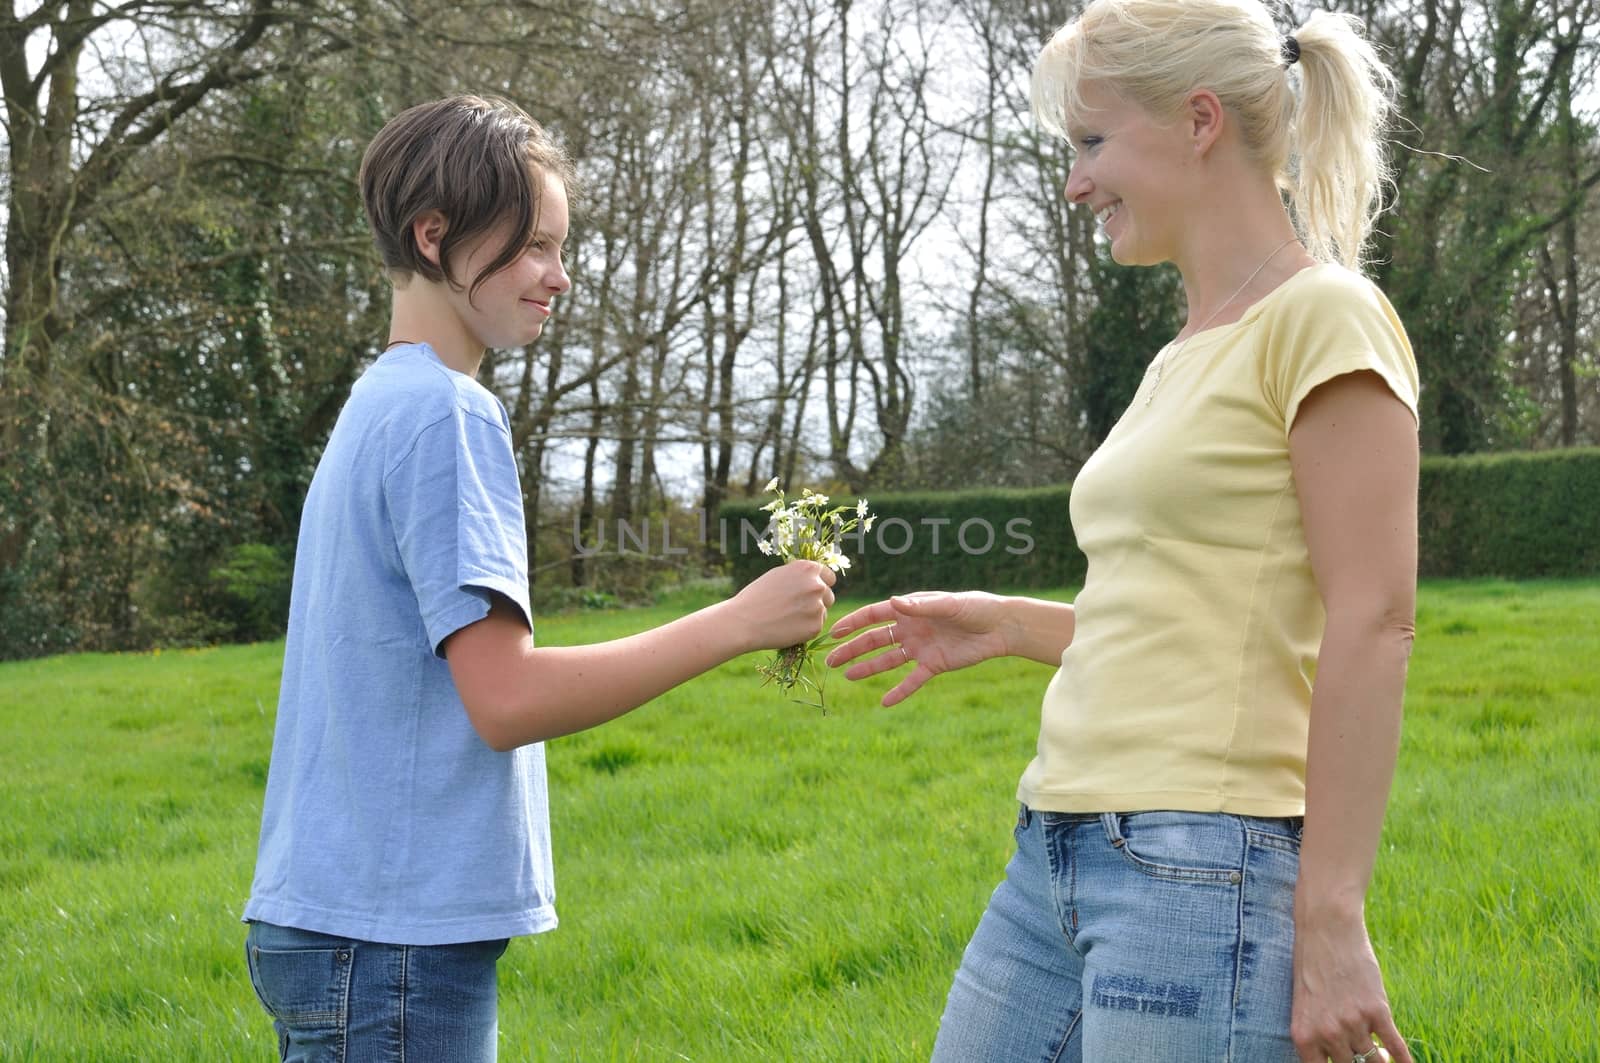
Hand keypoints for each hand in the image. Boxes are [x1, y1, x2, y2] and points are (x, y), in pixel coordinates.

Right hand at [727, 560, 835, 651]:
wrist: (743, 621)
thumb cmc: (757, 597)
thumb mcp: (779, 575)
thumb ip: (800, 576)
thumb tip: (815, 578)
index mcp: (808, 569)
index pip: (829, 577)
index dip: (821, 584)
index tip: (811, 593)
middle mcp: (816, 585)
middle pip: (829, 595)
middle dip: (817, 602)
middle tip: (796, 609)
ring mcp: (818, 606)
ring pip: (823, 612)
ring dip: (811, 616)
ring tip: (788, 618)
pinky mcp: (815, 626)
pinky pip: (816, 627)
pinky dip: (805, 629)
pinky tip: (787, 628)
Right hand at [824, 591, 1010, 705]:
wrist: (1002, 627)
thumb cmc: (976, 607)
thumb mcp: (949, 604)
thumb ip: (921, 606)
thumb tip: (892, 602)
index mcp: (910, 609)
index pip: (874, 615)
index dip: (853, 624)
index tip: (834, 633)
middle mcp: (911, 628)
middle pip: (875, 640)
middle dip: (853, 649)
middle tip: (830, 660)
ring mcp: (921, 648)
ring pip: (888, 660)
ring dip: (868, 668)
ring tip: (848, 677)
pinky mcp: (934, 665)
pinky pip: (913, 680)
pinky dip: (899, 691)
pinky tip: (884, 702)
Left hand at [1291, 907, 1411, 1062]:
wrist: (1326, 930)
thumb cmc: (1311, 965)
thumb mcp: (1303, 1004)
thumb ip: (1317, 1034)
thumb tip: (1339, 1058)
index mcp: (1303, 1035)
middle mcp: (1327, 1034)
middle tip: (1363, 1059)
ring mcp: (1353, 1023)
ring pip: (1374, 1061)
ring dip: (1379, 1061)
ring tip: (1380, 1056)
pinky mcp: (1377, 1011)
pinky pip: (1396, 1047)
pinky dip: (1403, 1060)